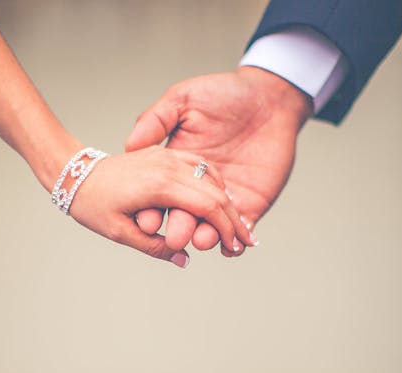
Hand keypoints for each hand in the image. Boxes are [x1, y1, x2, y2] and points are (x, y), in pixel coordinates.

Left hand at [67, 145, 251, 266]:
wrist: (75, 173)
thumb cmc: (92, 204)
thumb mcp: (119, 232)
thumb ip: (154, 246)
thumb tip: (183, 259)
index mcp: (158, 186)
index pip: (207, 206)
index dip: (226, 228)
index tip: (236, 248)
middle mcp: (167, 166)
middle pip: (214, 192)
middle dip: (234, 219)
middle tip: (247, 242)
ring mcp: (167, 157)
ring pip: (210, 177)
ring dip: (228, 201)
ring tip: (240, 225)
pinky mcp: (164, 154)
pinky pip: (199, 166)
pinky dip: (215, 184)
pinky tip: (223, 200)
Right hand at [126, 67, 311, 255]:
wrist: (270, 98)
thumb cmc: (225, 92)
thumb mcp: (183, 99)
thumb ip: (156, 119)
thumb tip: (131, 144)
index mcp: (176, 168)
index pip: (159, 195)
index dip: (151, 209)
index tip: (144, 220)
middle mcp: (196, 189)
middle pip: (183, 215)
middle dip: (178, 228)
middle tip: (174, 239)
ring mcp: (222, 200)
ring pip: (210, 227)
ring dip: (204, 237)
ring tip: (201, 241)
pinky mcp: (250, 206)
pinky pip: (240, 231)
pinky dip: (234, 246)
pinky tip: (231, 250)